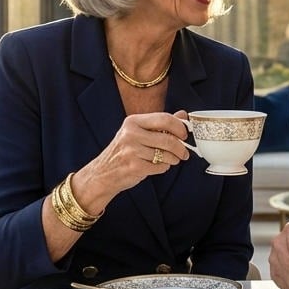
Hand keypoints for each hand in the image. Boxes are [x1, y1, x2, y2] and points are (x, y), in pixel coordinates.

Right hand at [71, 111, 191, 212]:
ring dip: (173, 159)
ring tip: (170, 160)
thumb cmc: (123, 152)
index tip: (185, 134)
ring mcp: (132, 151)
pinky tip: (156, 166)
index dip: (180, 127)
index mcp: (133, 122)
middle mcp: (131, 134)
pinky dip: (163, 168)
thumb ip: (160, 124)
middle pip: (168, 139)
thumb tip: (182, 115)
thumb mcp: (138, 132)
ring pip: (166, 155)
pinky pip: (160, 167)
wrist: (103, 173)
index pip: (164, 119)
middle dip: (181, 148)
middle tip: (184, 153)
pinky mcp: (135, 167)